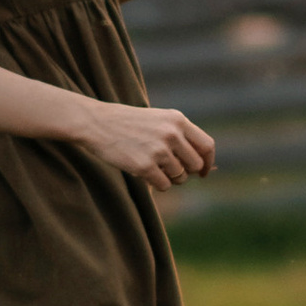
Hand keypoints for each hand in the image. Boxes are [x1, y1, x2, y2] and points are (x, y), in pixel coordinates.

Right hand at [76, 99, 217, 190]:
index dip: (208, 162)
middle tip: (171, 172)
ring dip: (169, 178)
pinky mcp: (145, 166)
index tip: (204, 172)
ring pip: (180, 177)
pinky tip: (145, 174)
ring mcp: (159, 150)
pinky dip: (157, 184)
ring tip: (153, 167)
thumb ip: (180, 137)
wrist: (97, 123)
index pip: (207, 146)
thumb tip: (201, 166)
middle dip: (186, 172)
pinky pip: (164, 185)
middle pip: (196, 165)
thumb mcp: (159, 120)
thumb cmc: (129, 124)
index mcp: (178, 120)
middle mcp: (172, 134)